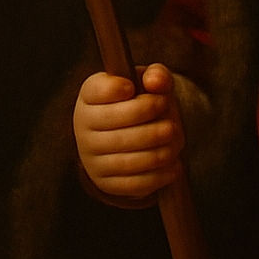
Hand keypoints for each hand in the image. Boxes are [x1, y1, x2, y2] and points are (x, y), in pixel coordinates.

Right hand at [73, 63, 184, 200]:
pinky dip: (157, 175)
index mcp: (90, 95)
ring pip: (126, 159)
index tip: (135, 88)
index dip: (118, 88)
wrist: (129, 130)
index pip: (98, 91)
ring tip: (174, 141)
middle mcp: (84, 127)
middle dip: (151, 126)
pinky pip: (132, 184)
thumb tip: (155, 81)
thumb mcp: (149, 81)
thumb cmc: (141, 99)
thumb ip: (156, 74)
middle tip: (172, 124)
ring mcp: (91, 157)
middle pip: (117, 128)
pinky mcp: (104, 182)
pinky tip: (173, 164)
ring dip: (158, 151)